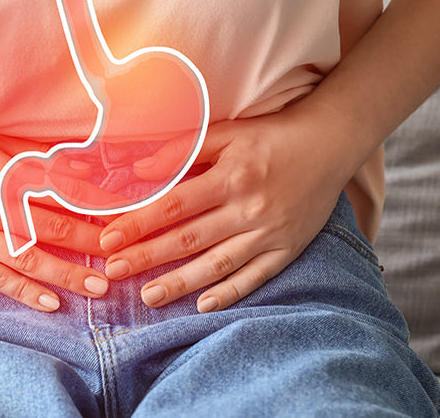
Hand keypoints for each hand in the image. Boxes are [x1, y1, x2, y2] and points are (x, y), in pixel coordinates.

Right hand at [0, 127, 110, 312]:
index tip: (121, 223)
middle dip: (90, 248)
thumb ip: (33, 157)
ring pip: (28, 259)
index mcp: (4, 174)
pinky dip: (23, 291)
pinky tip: (49, 303)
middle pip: (52, 230)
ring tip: (97, 289)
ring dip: (66, 275)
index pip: (61, 196)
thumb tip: (80, 168)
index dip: (93, 212)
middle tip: (122, 262)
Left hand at [99, 102, 356, 311]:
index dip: (138, 224)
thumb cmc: (271, 136)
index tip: (108, 239)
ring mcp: (269, 233)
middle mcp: (249, 209)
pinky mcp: (287, 249)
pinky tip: (202, 305)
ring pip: (217, 264)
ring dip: (180, 283)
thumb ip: (183, 150)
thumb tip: (140, 170)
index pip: (174, 206)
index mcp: (231, 177)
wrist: (331, 144)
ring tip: (148, 296)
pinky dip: (229, 293)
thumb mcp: (227, 133)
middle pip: (189, 239)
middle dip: (147, 257)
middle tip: (113, 272)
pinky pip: (255, 277)